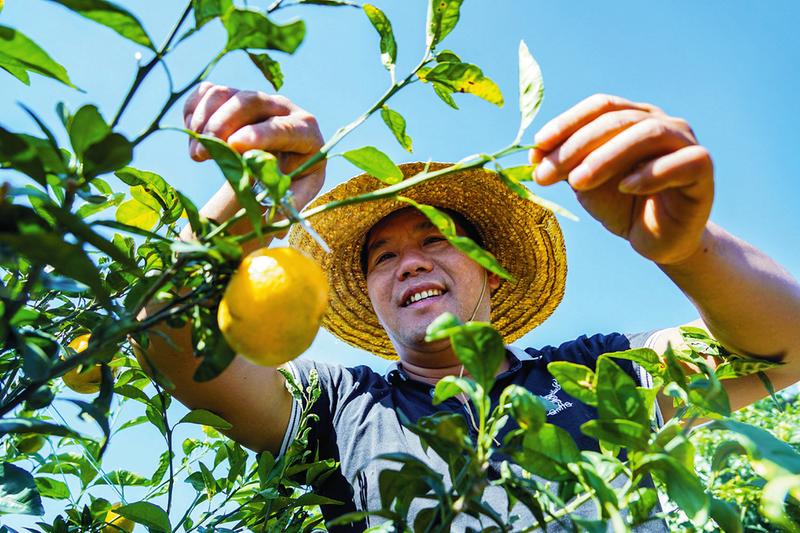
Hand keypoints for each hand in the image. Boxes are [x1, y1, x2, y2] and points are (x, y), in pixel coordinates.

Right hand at [183, 82, 324, 209]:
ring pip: (224, 94)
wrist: (276, 167)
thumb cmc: (289, 182)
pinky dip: (192, 112)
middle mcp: (282, 108)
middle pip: (250, 101)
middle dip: (222, 125)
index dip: (260, 134)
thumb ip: (290, 201)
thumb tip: (274, 213)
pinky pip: (206, 92)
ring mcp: (255, 98)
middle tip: (201, 154)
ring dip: (203, 121)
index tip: (234, 145)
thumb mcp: (295, 194)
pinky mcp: (231, 96)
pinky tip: (195, 139)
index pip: (285, 128)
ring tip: (198, 155)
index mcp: (306, 132)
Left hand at [529, 94, 713, 264]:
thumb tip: (534, 154)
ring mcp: (685, 142)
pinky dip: (650, 173)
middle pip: (617, 120)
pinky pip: (681, 162)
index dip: (566, 122)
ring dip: (607, 157)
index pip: (599, 106)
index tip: (537, 147)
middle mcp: (660, 122)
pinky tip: (626, 187)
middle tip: (546, 173)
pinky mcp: (702, 168)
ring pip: (647, 134)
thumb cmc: (621, 206)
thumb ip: (565, 166)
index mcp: (632, 117)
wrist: (657, 240)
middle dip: (576, 146)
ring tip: (578, 182)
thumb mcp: (586, 184)